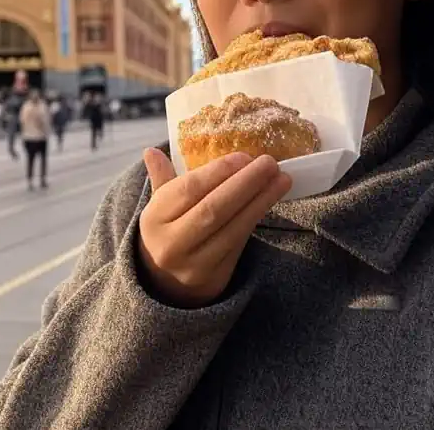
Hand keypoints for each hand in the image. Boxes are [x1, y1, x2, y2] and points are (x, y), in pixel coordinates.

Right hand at [137, 149, 290, 308]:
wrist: (165, 283)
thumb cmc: (168, 230)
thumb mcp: (159, 205)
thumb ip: (162, 177)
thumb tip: (152, 151)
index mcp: (154, 218)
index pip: (188, 190)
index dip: (218, 171)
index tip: (244, 156)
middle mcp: (171, 243)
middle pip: (212, 209)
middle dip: (245, 183)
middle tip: (269, 163)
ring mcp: (194, 263)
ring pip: (232, 229)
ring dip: (261, 201)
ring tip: (281, 179)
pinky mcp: (215, 277)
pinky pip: (240, 244)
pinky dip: (255, 219)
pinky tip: (270, 201)